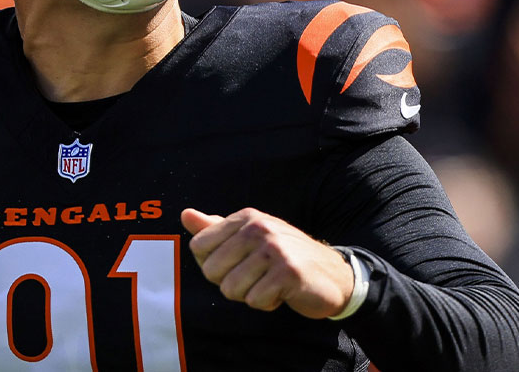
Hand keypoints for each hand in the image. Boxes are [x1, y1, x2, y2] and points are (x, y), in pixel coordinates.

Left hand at [181, 207, 353, 318]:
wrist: (334, 275)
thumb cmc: (283, 257)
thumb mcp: (250, 238)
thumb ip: (215, 229)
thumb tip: (185, 214)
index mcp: (246, 218)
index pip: (198, 247)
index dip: (213, 265)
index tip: (237, 264)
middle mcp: (258, 227)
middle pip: (210, 272)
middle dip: (230, 283)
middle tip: (257, 277)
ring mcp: (274, 249)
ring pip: (230, 289)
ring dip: (249, 295)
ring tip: (270, 284)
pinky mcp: (288, 273)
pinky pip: (254, 301)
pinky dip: (266, 304)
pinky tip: (282, 293)